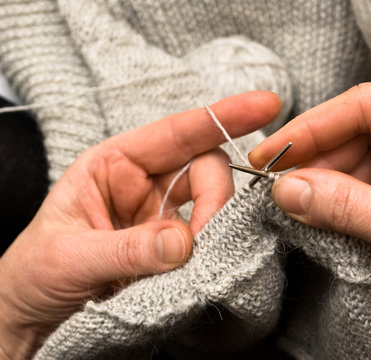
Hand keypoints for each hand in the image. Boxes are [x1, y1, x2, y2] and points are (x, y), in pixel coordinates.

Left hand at [0, 91, 281, 358]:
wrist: (33, 321)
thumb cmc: (33, 276)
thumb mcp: (68, 256)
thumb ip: (125, 248)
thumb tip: (182, 243)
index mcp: (114, 165)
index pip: (176, 133)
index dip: (222, 116)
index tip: (264, 106)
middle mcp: (145, 186)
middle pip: (205, 168)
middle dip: (215, 197)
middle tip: (203, 239)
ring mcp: (165, 219)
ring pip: (214, 205)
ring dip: (216, 228)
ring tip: (193, 262)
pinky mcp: (177, 252)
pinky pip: (210, 242)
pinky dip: (215, 252)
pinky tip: (201, 270)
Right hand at [250, 76, 370, 337]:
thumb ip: (349, 209)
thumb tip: (288, 191)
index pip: (368, 104)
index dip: (311, 129)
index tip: (271, 153)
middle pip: (362, 129)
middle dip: (320, 161)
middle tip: (280, 187)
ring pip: (365, 156)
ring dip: (332, 182)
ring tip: (299, 205)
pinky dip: (349, 198)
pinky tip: (327, 212)